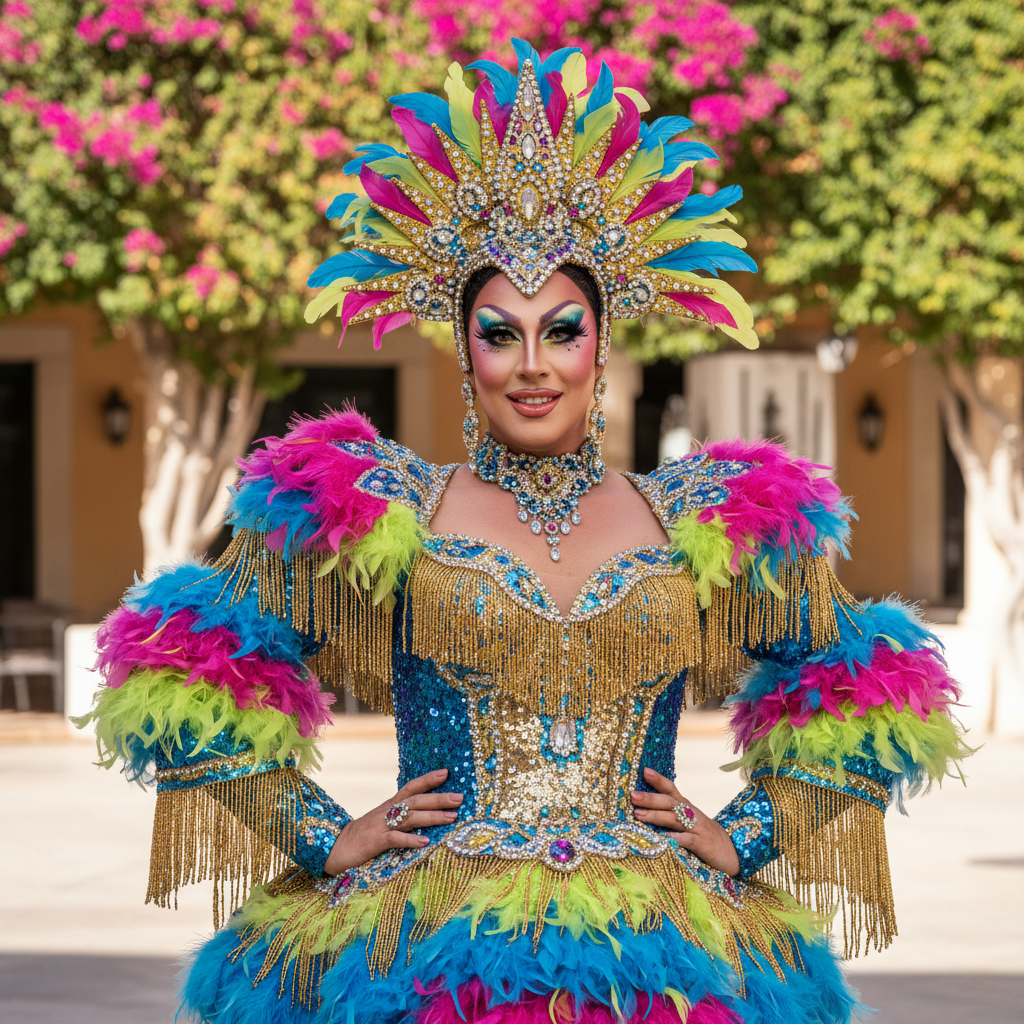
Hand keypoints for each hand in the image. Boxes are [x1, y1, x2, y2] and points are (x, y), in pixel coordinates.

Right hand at [324, 769, 462, 875]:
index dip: (428, 779)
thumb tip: (426, 814)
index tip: (446, 773)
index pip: (411, 787)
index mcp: (390, 805)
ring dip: (432, 817)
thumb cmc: (364, 835)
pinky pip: (396, 839)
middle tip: (460, 798)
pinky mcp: (376, 842)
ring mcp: (382, 825)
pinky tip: (425, 841)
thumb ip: (402, 816)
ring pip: (410, 817)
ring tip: (451, 818)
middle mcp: (388, 811)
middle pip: (416, 800)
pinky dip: (410, 839)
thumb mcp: (384, 821)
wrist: (337, 847)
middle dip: (439, 798)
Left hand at [631, 767, 739, 876]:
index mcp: (687, 807)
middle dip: (651, 798)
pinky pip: (685, 840)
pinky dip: (673, 838)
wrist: (733, 853)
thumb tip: (643, 810)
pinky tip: (660, 839)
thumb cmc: (704, 836)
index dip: (658, 779)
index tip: (644, 770)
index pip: (671, 789)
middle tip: (633, 795)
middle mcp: (691, 814)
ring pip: (674, 819)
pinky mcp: (701, 844)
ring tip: (638, 814)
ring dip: (656, 816)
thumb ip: (671, 816)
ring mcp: (697, 828)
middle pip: (669, 802)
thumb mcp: (689, 822)